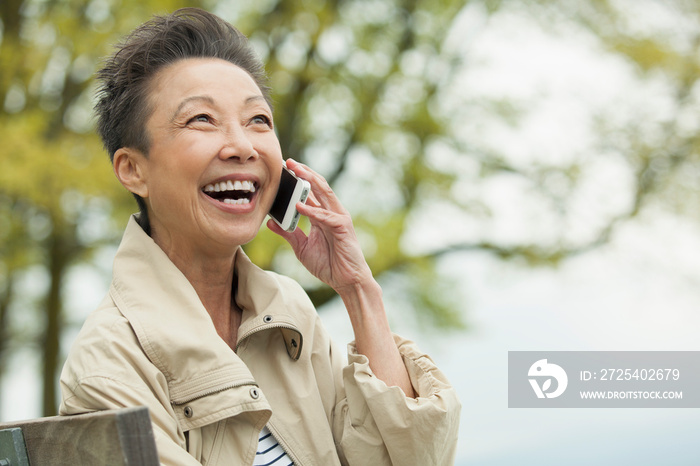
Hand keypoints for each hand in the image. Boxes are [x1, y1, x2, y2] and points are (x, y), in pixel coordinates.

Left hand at [266, 159, 372, 292]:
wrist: (346, 281)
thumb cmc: (328, 264)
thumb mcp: (301, 247)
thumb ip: (288, 233)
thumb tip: (271, 222)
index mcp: (322, 215)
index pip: (310, 192)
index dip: (298, 179)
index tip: (282, 170)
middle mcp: (332, 212)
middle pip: (318, 186)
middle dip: (304, 172)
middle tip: (287, 161)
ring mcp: (339, 218)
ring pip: (324, 193)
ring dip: (310, 181)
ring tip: (295, 171)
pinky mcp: (343, 227)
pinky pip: (326, 216)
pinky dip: (312, 210)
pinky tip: (298, 205)